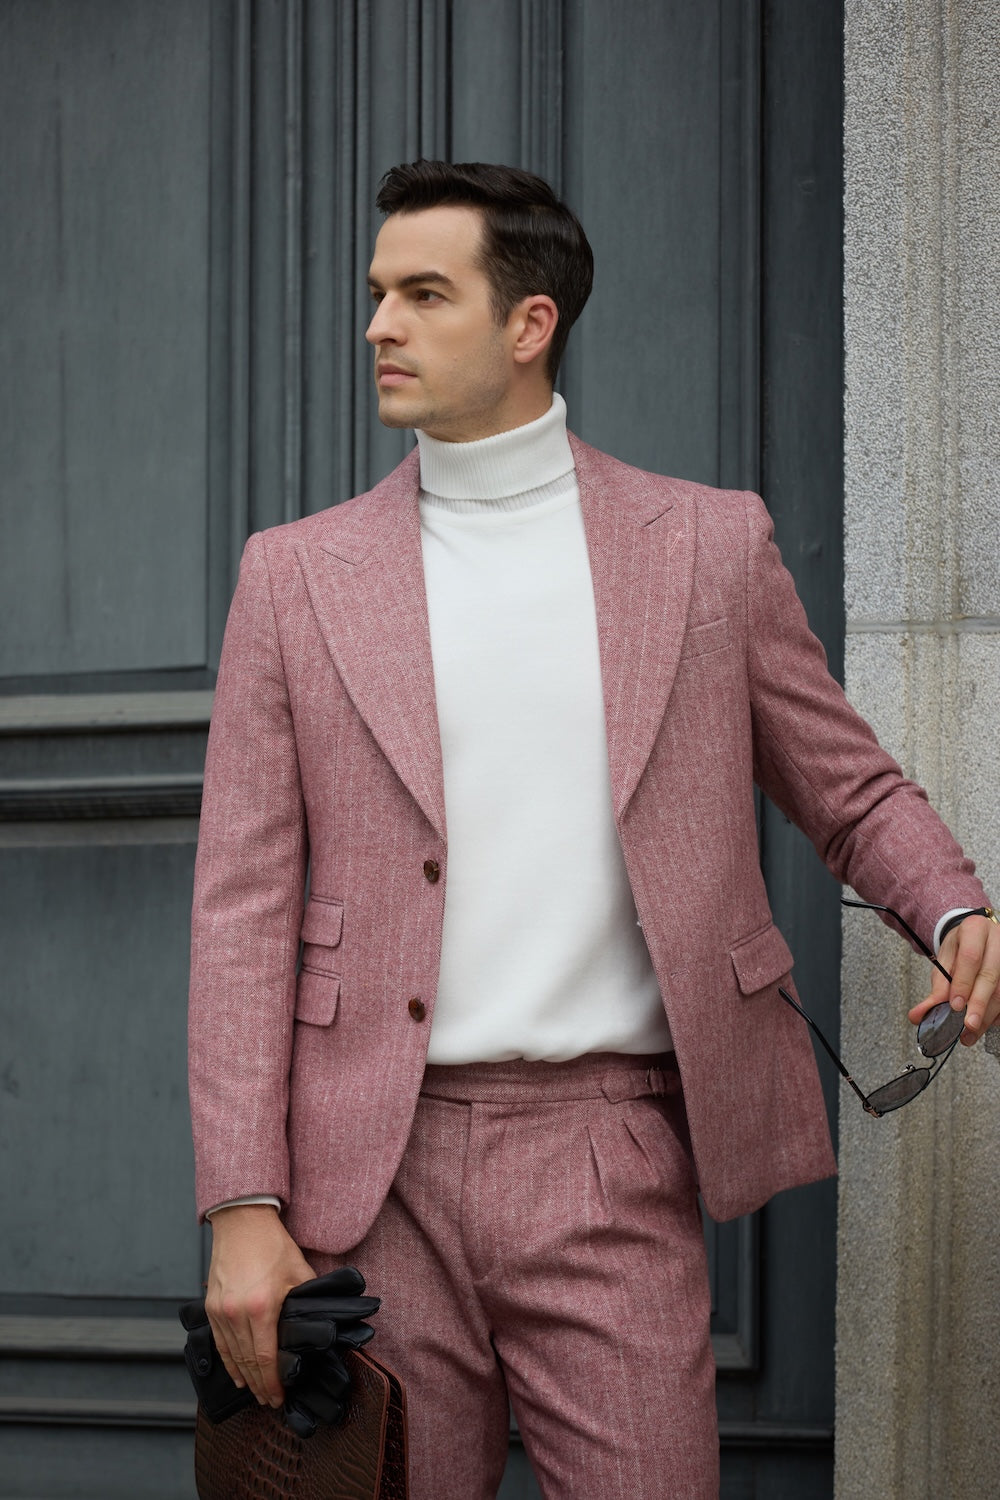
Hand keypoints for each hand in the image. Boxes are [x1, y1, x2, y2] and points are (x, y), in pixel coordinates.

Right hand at [205, 1204, 314, 1406]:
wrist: (243, 1222)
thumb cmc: (273, 1245)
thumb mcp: (299, 1272)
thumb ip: (308, 1301)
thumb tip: (320, 1323)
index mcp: (261, 1306)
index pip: (266, 1357)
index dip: (272, 1382)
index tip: (278, 1398)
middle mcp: (236, 1313)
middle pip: (247, 1362)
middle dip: (259, 1385)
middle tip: (269, 1402)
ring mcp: (221, 1310)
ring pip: (231, 1355)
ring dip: (244, 1377)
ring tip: (255, 1393)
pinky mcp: (212, 1306)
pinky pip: (219, 1342)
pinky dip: (228, 1361)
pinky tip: (236, 1374)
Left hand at [908, 913, 999, 1045]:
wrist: (976, 938)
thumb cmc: (960, 949)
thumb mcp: (944, 962)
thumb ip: (935, 988)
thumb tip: (917, 1016)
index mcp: (975, 930)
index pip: (971, 958)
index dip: (964, 983)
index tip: (955, 1005)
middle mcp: (997, 941)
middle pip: (990, 976)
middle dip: (979, 1005)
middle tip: (968, 1025)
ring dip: (987, 1015)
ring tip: (971, 1032)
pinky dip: (996, 1014)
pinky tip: (985, 1025)